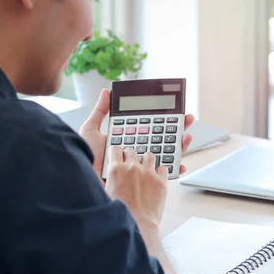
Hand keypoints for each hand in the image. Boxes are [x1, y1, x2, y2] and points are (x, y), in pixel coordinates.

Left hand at [79, 89, 195, 179]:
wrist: (86, 179)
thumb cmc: (86, 158)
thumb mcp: (91, 131)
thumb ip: (100, 112)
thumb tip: (106, 92)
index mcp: (127, 139)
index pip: (149, 126)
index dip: (163, 118)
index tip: (174, 111)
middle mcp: (136, 151)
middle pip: (162, 138)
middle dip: (177, 128)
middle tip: (187, 119)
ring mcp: (141, 166)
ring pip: (166, 153)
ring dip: (179, 145)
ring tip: (186, 136)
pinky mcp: (143, 180)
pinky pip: (162, 174)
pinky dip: (175, 169)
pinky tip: (181, 162)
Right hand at [105, 146, 168, 228]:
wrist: (138, 225)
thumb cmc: (120, 214)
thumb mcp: (105, 195)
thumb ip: (105, 182)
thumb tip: (105, 178)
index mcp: (116, 170)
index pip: (115, 149)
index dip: (117, 153)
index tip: (118, 157)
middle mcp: (132, 168)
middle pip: (132, 151)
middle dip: (131, 157)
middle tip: (131, 166)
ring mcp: (148, 173)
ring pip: (149, 155)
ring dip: (146, 160)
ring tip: (145, 169)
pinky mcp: (161, 181)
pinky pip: (163, 168)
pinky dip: (160, 172)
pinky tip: (157, 179)